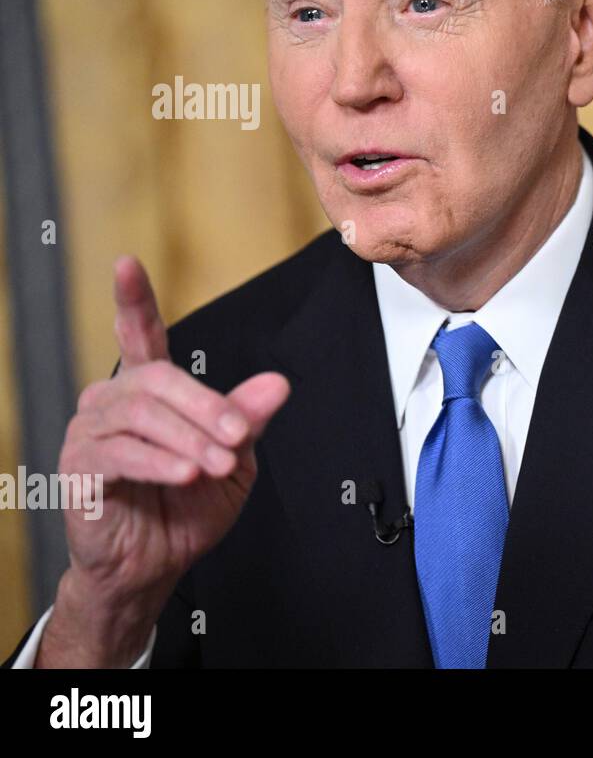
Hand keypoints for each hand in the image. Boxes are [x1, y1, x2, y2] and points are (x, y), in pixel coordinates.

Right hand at [35, 255, 290, 665]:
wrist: (159, 563)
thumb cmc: (189, 506)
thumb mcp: (234, 457)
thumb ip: (248, 418)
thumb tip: (277, 384)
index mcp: (151, 391)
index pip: (140, 334)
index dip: (133, 299)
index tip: (126, 264)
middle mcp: (114, 402)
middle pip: (158, 380)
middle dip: (206, 406)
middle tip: (238, 435)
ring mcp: (91, 433)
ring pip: (142, 416)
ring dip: (189, 440)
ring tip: (217, 466)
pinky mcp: (80, 470)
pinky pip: (118, 454)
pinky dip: (159, 462)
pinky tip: (185, 474)